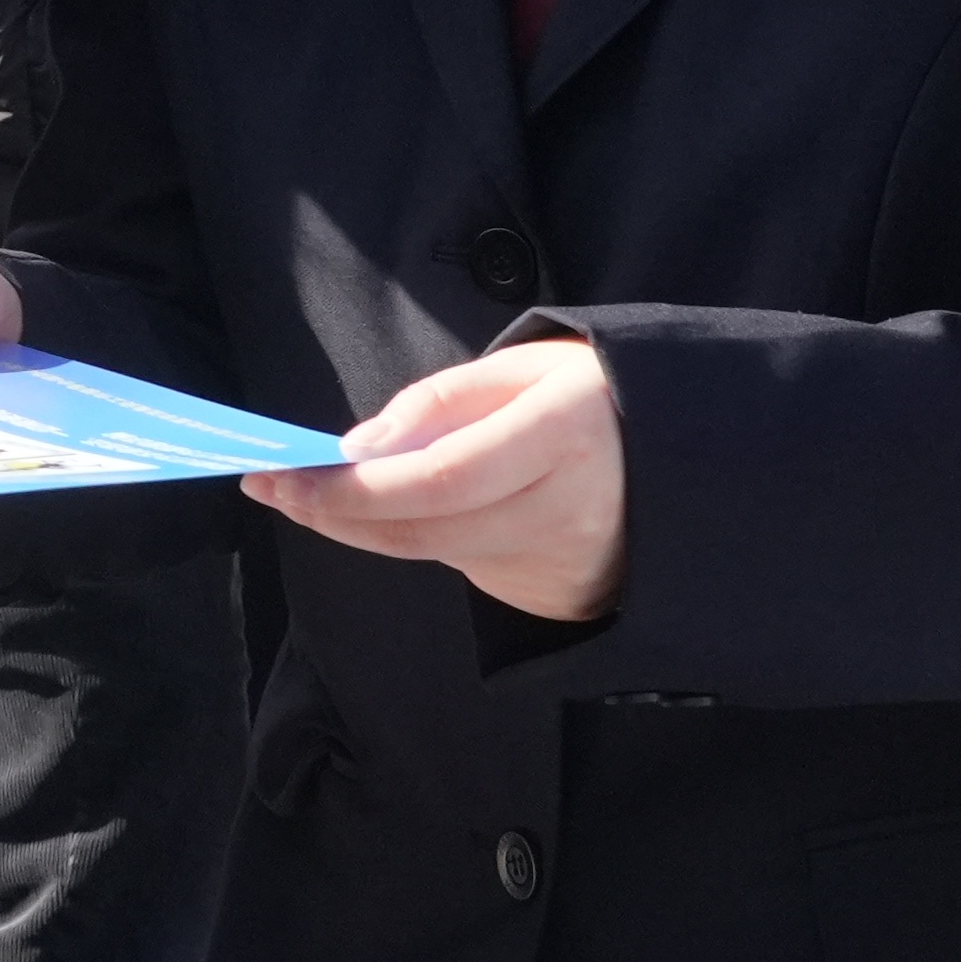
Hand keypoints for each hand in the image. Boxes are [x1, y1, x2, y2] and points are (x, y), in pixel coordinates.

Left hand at [247, 336, 625, 623]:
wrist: (689, 460)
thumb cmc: (596, 397)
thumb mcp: (526, 367)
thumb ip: (441, 400)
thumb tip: (359, 447)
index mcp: (564, 434)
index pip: (437, 478)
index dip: (354, 488)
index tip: (286, 475)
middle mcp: (567, 510)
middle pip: (425, 529)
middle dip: (335, 513)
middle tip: (271, 489)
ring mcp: (564, 562)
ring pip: (438, 553)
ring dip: (366, 528)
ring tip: (313, 495)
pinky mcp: (558, 594)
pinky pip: (469, 566)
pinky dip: (427, 538)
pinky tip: (409, 509)